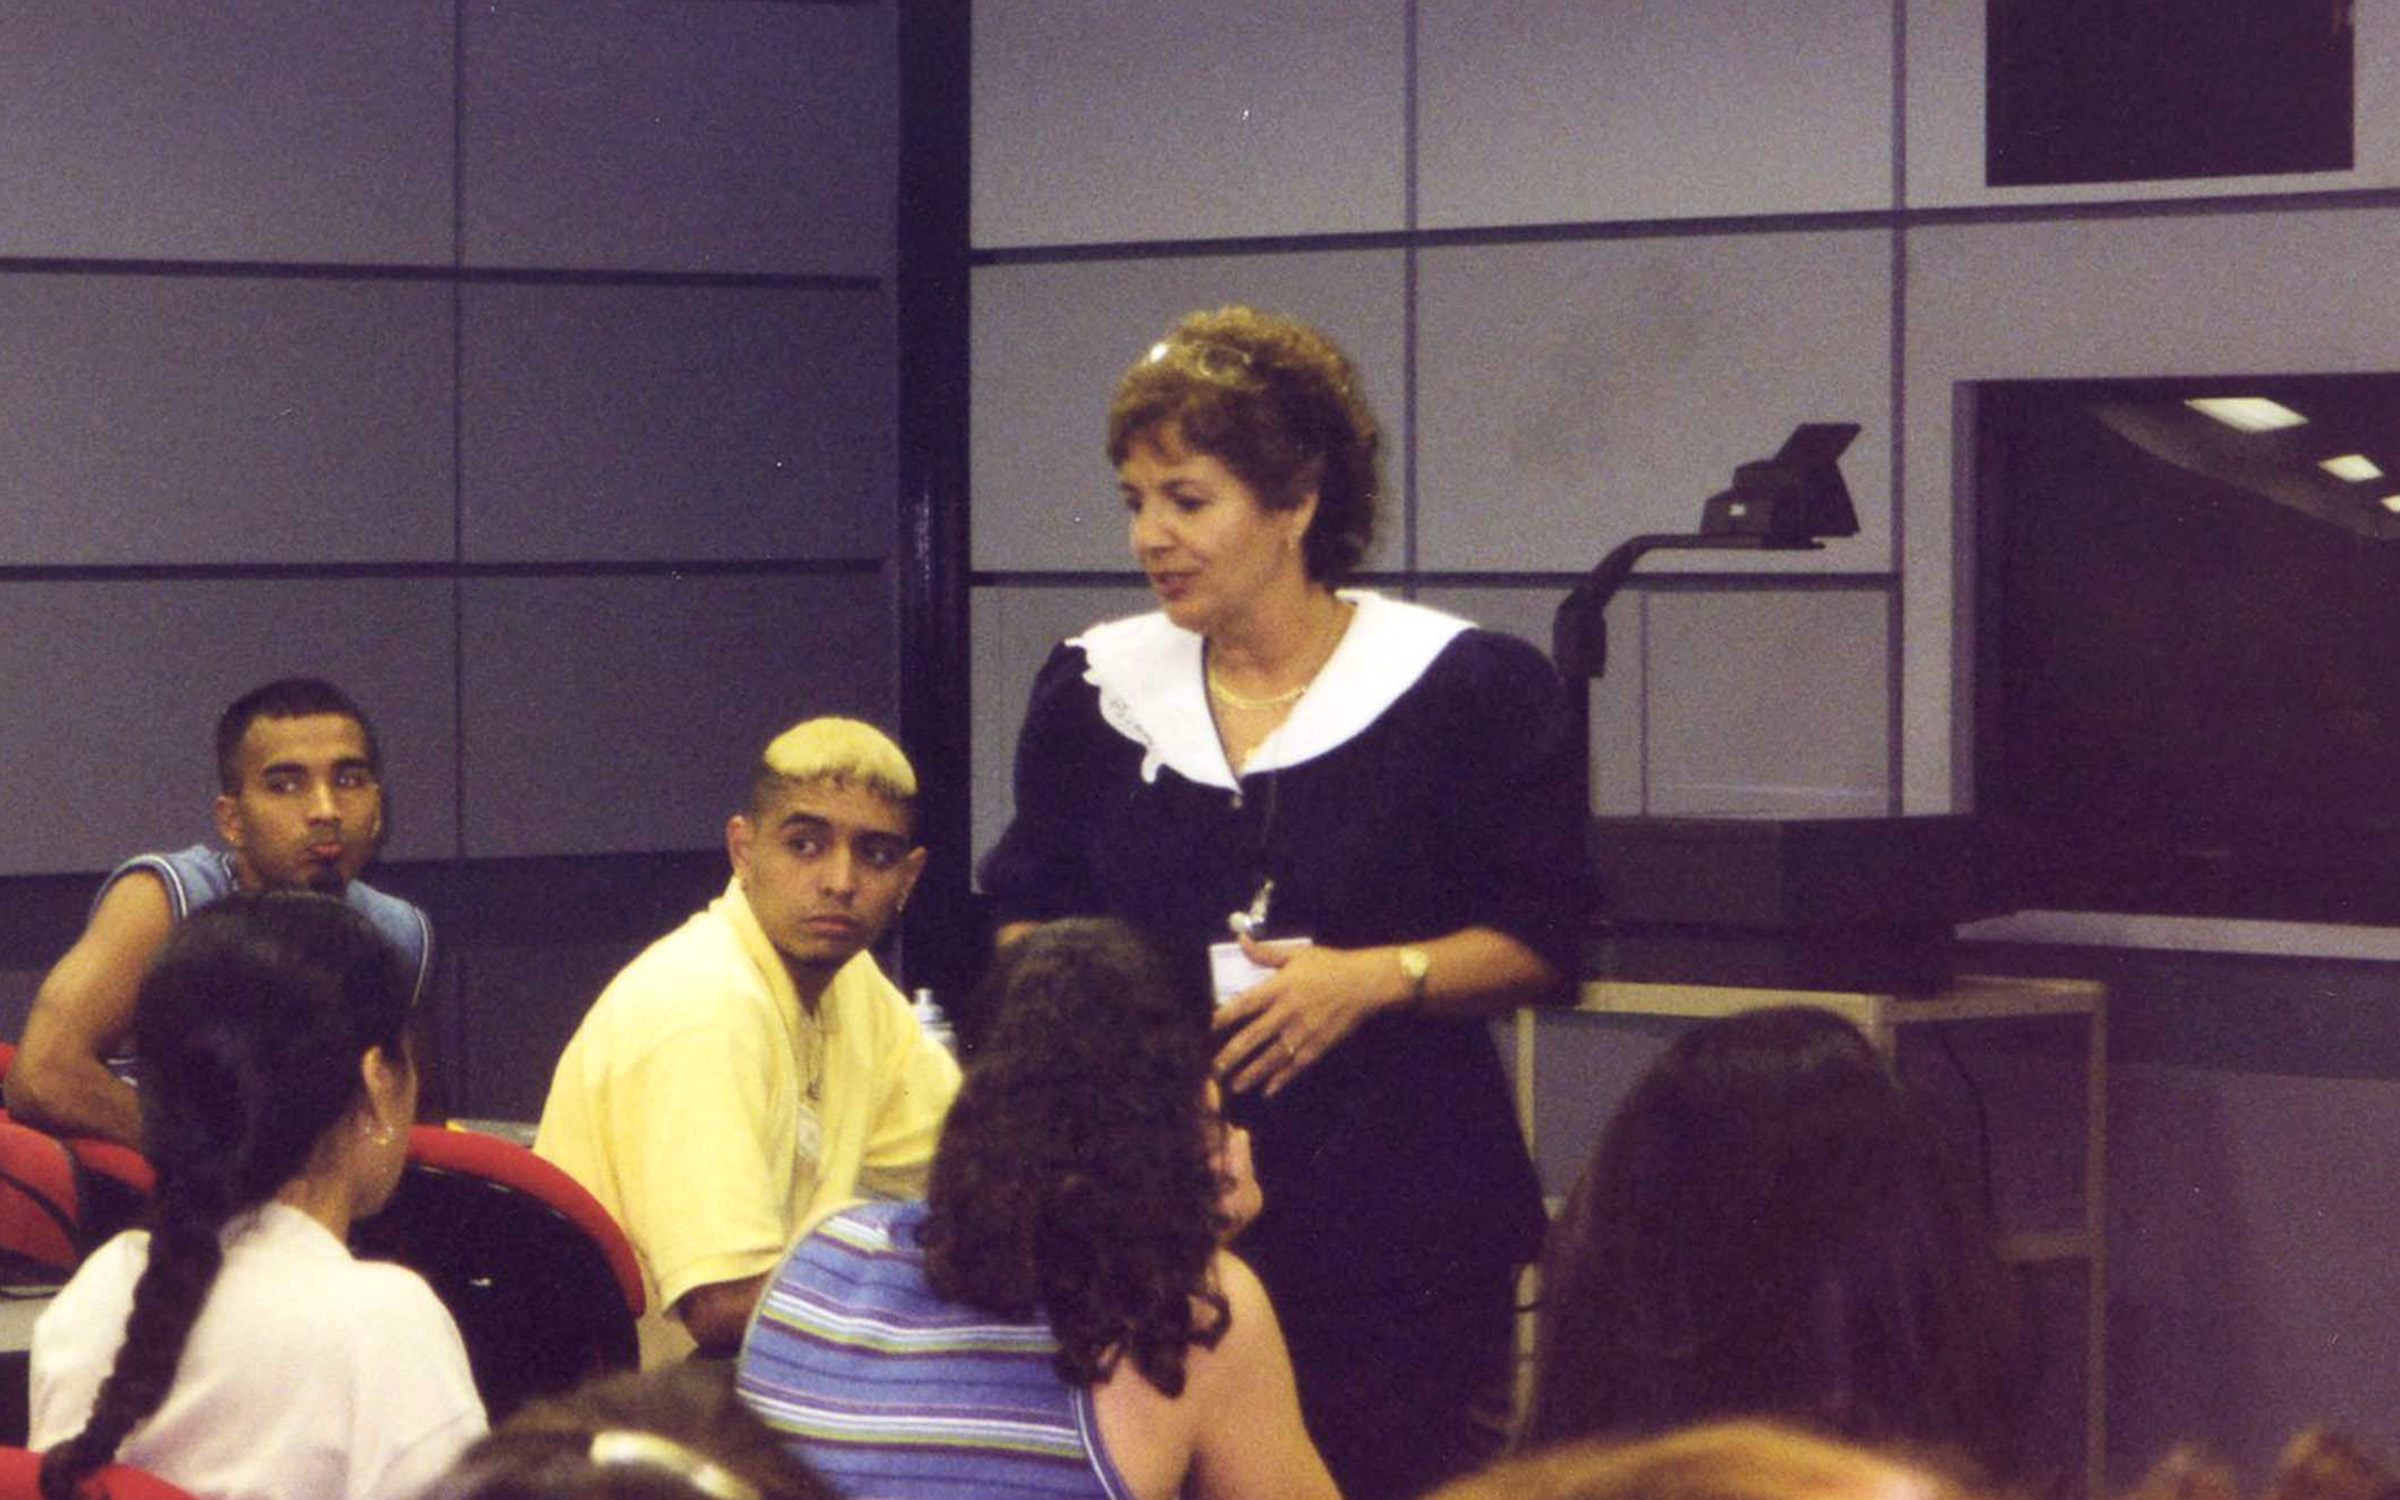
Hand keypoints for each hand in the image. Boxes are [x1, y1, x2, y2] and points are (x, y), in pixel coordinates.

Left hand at [1212, 935, 1402, 1096]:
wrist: (1365, 984)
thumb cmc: (1330, 966)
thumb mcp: (1297, 954)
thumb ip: (1266, 953)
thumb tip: (1241, 940)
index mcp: (1280, 988)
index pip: (1244, 1004)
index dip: (1225, 1016)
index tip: (1210, 1027)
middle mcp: (1287, 1013)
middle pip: (1253, 1037)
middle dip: (1231, 1055)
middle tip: (1215, 1069)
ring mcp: (1303, 1033)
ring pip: (1271, 1058)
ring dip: (1251, 1074)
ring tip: (1234, 1086)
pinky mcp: (1318, 1046)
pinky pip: (1295, 1066)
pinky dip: (1281, 1079)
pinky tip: (1268, 1090)